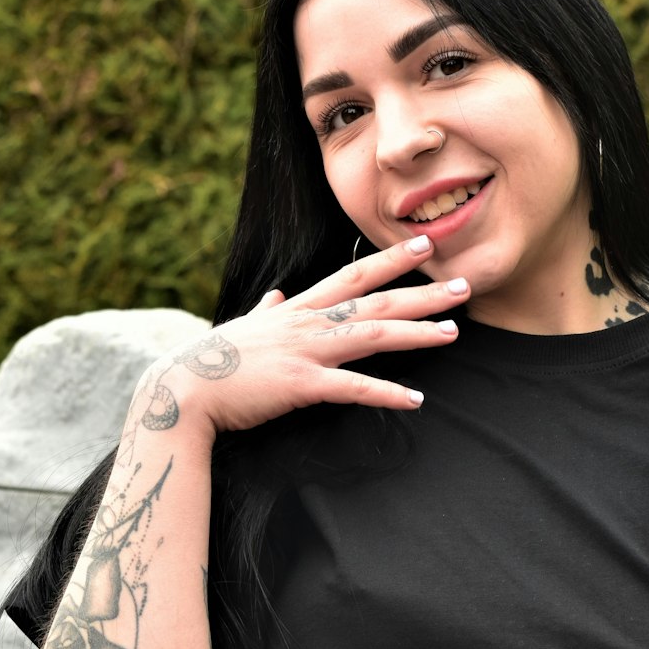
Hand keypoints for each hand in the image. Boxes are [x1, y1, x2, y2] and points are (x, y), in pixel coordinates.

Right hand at [129, 235, 466, 439]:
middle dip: (423, 292)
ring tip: (453, 333)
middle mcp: (307, 323)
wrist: (183, 390)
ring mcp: (304, 351)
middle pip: (375, 301)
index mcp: (297, 309)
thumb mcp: (244, 329)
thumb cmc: (212, 364)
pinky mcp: (299, 385)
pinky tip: (416, 400)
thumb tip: (274, 296)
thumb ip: (265, 312)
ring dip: (417, 334)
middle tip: (464, 285)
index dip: (391, 261)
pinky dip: (387, 394)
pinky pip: (352, 388)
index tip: (423, 248)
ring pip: (372, 336)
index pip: (353, 276)